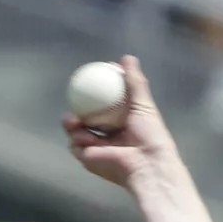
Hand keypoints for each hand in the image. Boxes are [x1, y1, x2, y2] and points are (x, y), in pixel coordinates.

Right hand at [64, 55, 177, 188]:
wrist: (147, 164)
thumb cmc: (151, 135)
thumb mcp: (143, 104)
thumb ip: (135, 82)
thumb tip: (128, 57)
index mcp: (122, 124)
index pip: (104, 106)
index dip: (95, 94)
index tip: (89, 80)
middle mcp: (109, 137)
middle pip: (87, 119)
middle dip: (77, 109)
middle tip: (73, 96)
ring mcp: (98, 148)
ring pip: (77, 132)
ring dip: (72, 124)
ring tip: (72, 119)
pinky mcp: (89, 159)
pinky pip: (76, 145)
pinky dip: (78, 139)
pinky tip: (82, 135)